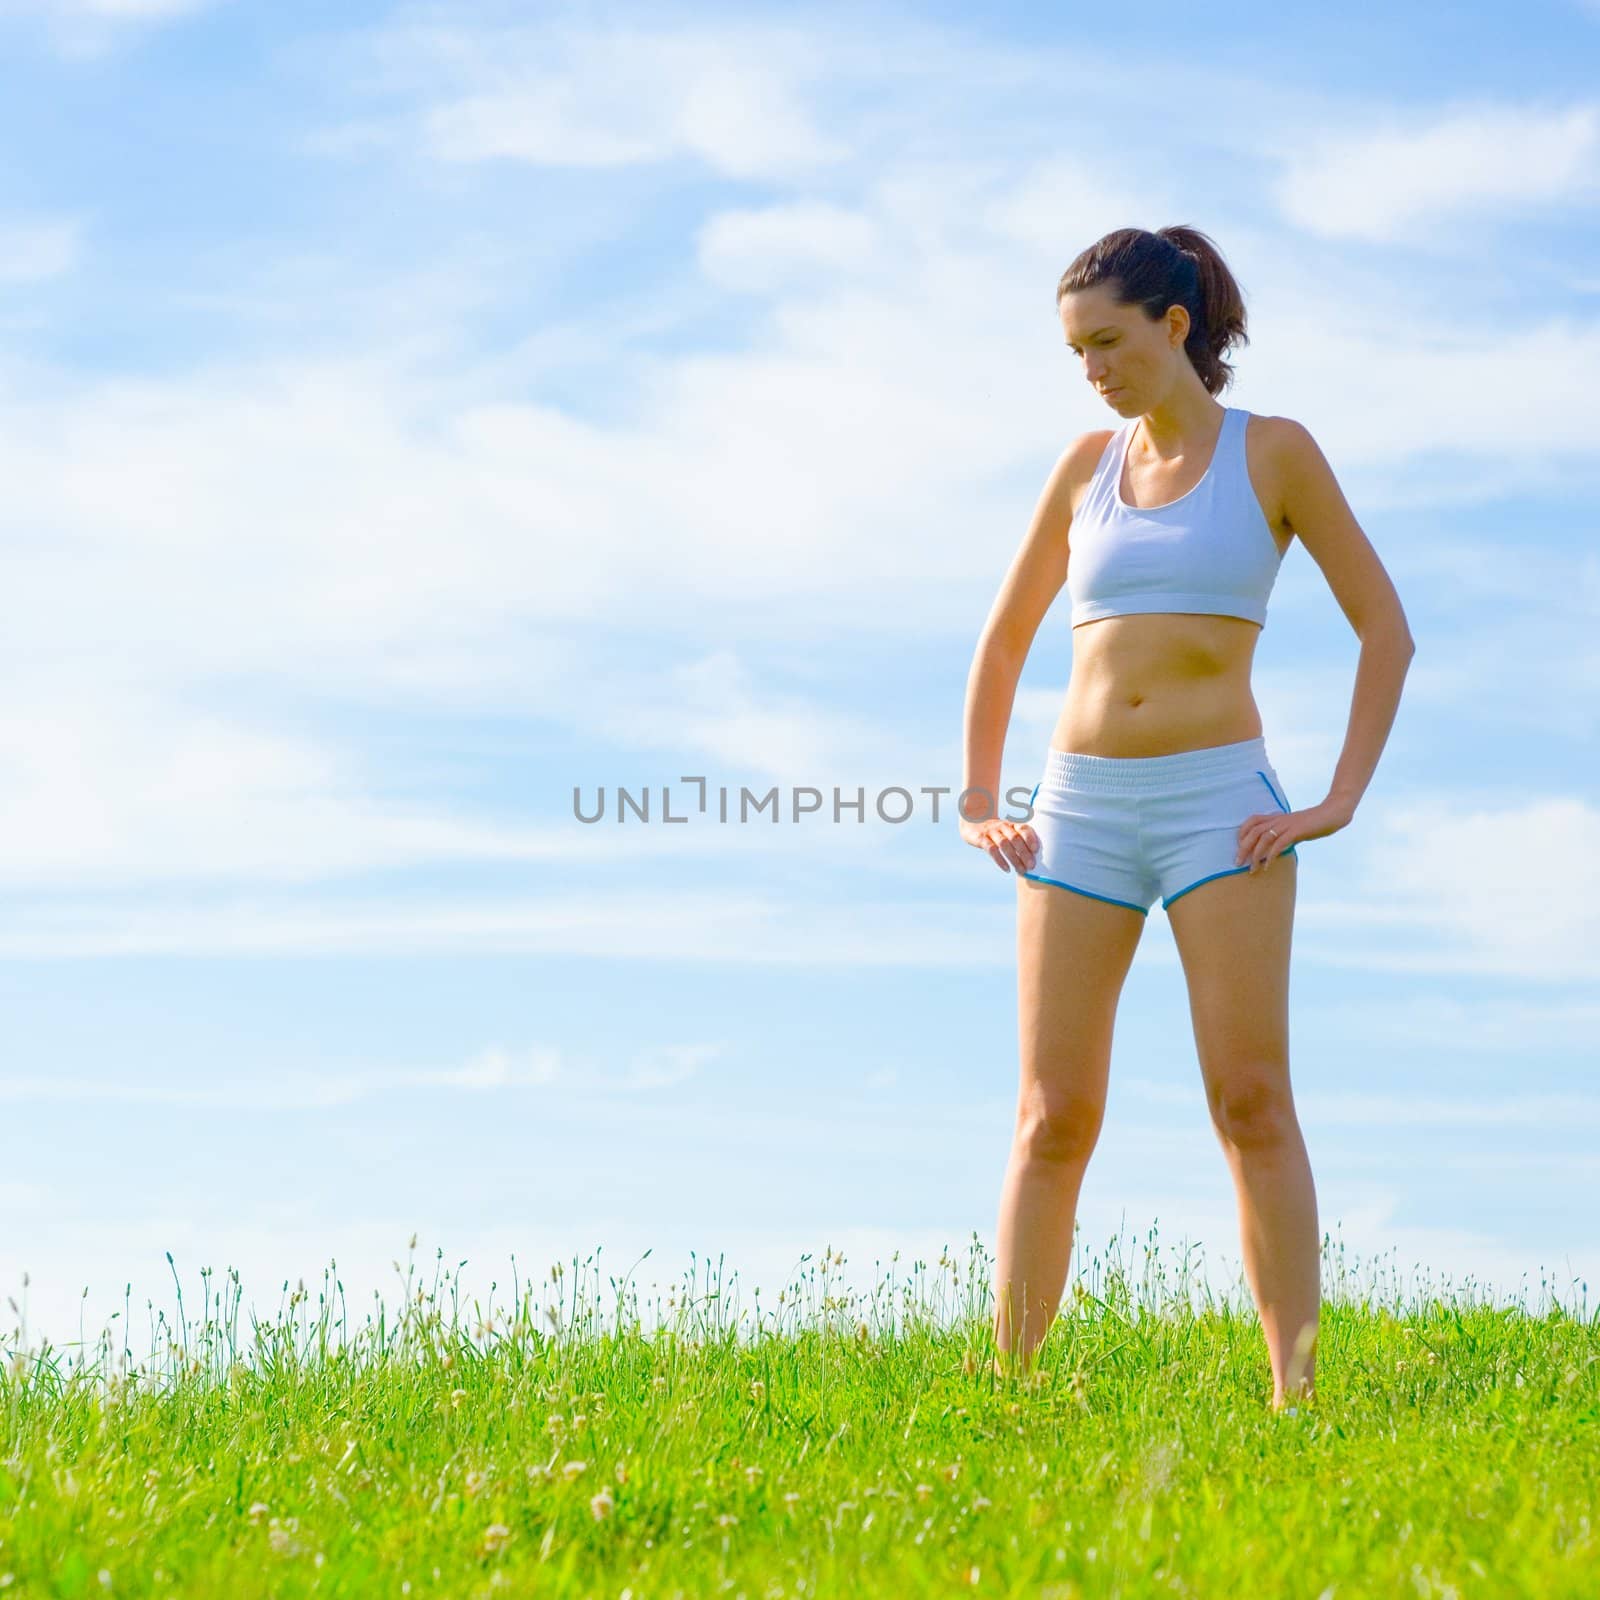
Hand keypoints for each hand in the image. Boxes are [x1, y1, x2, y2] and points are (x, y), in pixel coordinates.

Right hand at [960, 813, 1039, 875]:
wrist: (972, 821)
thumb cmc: (996, 830)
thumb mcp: (1007, 830)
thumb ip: (1019, 839)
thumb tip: (1034, 857)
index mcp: (1011, 824)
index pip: (1023, 828)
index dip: (1030, 838)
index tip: (1036, 850)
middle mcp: (1002, 826)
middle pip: (1015, 838)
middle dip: (1024, 852)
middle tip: (1032, 866)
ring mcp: (991, 831)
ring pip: (1004, 844)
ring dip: (1014, 858)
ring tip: (1021, 870)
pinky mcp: (981, 838)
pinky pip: (991, 849)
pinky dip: (1000, 860)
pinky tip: (1007, 869)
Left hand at [1236, 798, 1352, 873]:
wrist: (1333, 814)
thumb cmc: (1315, 823)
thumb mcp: (1295, 828)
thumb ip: (1284, 836)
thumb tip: (1275, 850)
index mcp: (1277, 817)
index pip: (1252, 821)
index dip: (1242, 832)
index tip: (1238, 846)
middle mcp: (1279, 819)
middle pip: (1253, 832)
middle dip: (1243, 848)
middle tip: (1237, 863)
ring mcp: (1287, 824)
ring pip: (1263, 838)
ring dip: (1255, 855)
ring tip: (1252, 869)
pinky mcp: (1296, 831)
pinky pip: (1279, 843)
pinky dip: (1271, 856)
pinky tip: (1268, 867)